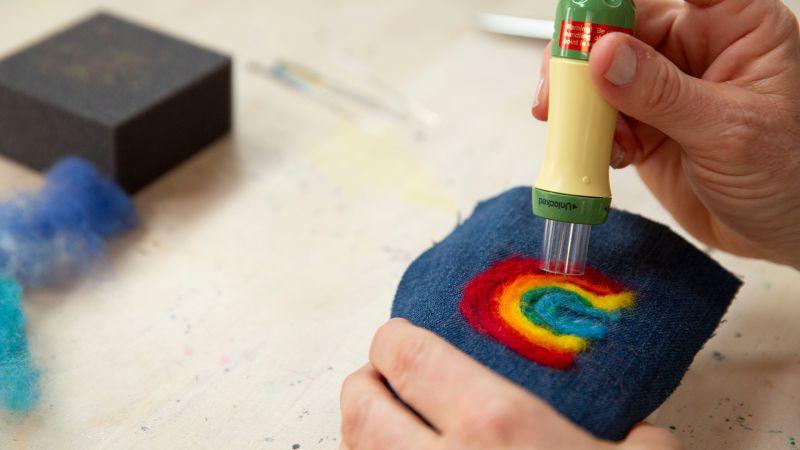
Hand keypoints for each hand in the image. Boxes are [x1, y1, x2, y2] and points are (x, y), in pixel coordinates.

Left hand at [340, 318, 682, 449]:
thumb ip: (639, 440)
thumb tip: (638, 435)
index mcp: (497, 427)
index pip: (412, 358)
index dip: (393, 340)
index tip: (395, 338)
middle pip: (362, 406)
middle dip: (362, 384)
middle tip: (378, 381)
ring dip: (359, 436)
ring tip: (381, 428)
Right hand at [533, 0, 799, 267]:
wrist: (781, 234)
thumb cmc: (790, 178)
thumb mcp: (727, 132)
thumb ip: (662, 94)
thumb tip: (603, 56)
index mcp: (736, 25)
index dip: (625, 1)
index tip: (593, 24)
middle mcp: (697, 47)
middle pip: (622, 26)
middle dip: (584, 56)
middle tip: (561, 89)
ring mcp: (666, 86)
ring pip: (601, 71)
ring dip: (583, 103)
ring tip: (590, 136)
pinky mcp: (645, 121)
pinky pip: (601, 114)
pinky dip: (591, 134)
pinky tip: (611, 154)